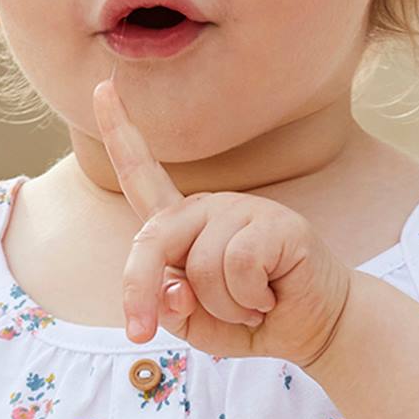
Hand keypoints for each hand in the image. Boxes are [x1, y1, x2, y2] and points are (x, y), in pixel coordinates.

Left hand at [91, 78, 354, 367]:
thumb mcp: (195, 321)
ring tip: (251, 304)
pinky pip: (238, 268)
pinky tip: (271, 297)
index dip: (121, 131)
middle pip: (152, 241)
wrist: (314, 327)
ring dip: (223, 306)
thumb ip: (171, 305)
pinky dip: (250, 300)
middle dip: (140, 293)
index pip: (143, 173)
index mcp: (183, 223)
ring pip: (200, 267)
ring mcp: (245, 210)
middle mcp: (210, 207)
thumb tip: (172, 287)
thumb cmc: (249, 318)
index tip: (104, 86)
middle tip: (141, 333)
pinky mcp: (278, 224)